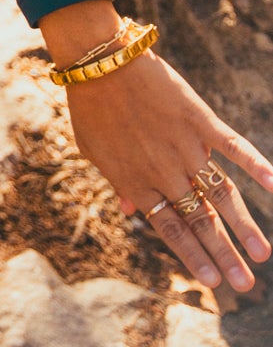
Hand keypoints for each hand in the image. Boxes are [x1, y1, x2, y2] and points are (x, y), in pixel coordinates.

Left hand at [46, 9, 272, 291]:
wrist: (99, 61)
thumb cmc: (90, 104)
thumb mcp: (92, 149)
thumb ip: (117, 181)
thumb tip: (132, 210)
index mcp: (137, 182)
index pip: (171, 229)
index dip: (193, 256)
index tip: (212, 283)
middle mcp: (164, 171)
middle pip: (201, 221)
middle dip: (224, 256)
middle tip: (246, 284)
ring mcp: (185, 147)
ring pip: (221, 194)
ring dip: (244, 226)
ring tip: (262, 254)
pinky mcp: (200, 121)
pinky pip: (234, 148)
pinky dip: (257, 166)